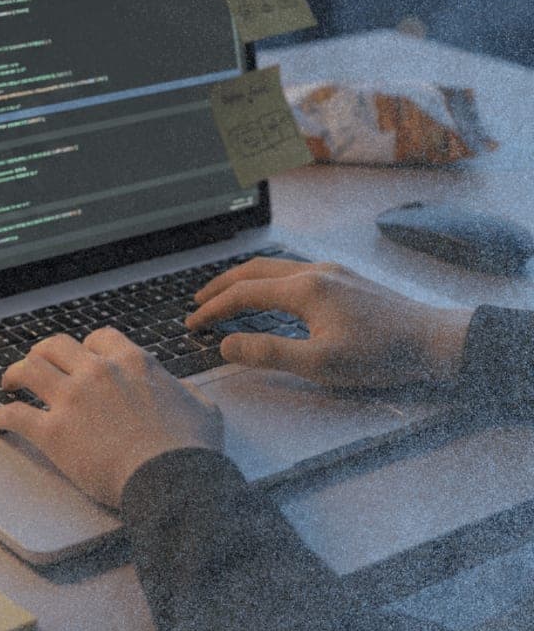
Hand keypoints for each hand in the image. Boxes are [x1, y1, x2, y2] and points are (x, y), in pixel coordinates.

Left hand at [0, 329, 222, 507]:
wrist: (172, 480)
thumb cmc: (191, 449)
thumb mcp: (203, 408)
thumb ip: (185, 392)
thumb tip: (182, 390)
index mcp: (132, 362)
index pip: (99, 338)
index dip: (87, 346)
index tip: (81, 357)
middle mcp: (97, 372)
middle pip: (55, 346)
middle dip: (42, 353)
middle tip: (36, 363)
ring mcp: (72, 400)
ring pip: (29, 369)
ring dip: (15, 374)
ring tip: (9, 383)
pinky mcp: (53, 432)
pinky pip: (17, 415)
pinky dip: (2, 416)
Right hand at [185, 257, 473, 388]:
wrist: (437, 342)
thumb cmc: (382, 356)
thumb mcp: (320, 364)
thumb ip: (268, 353)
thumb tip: (227, 344)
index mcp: (304, 289)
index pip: (244, 294)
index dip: (213, 309)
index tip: (193, 323)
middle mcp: (315, 271)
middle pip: (253, 270)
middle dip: (221, 285)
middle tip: (198, 301)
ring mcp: (332, 271)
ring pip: (274, 266)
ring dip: (244, 279)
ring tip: (226, 294)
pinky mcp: (346, 278)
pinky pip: (293, 270)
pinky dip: (268, 279)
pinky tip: (272, 293)